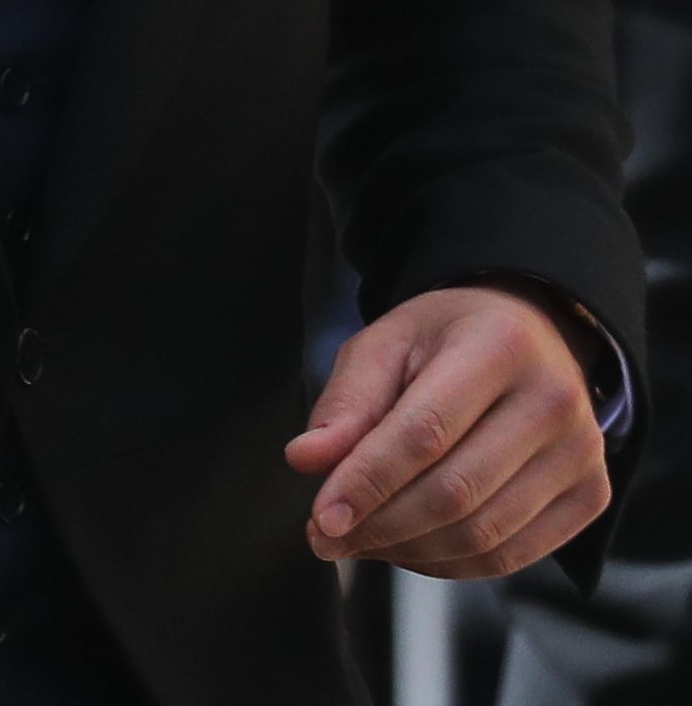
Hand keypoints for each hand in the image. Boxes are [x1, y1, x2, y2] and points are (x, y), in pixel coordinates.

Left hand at [287, 284, 611, 578]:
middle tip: (325, 536)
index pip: (424, 431)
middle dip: (380, 525)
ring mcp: (583, 453)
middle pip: (456, 492)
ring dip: (409, 551)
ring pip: (484, 534)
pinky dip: (452, 564)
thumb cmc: (446, 339)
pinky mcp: (592, 495)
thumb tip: (307, 460)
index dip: (367, 481)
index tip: (321, 518)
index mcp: (498, 346)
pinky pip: (514, 555)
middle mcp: (553, 400)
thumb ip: (347, 402)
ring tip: (360, 541)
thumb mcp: (386, 343)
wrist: (531, 335)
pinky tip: (409, 548)